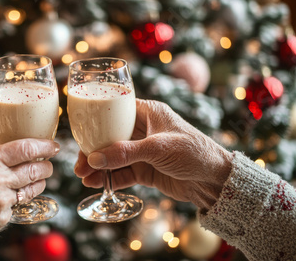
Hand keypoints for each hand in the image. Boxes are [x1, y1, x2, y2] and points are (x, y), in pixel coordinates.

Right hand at [0, 138, 59, 225]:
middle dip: (46, 165)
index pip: (27, 148)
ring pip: (32, 188)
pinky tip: (13, 196)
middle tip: (48, 162)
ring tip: (39, 178)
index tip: (53, 145)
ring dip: (40, 182)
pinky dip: (18, 199)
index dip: (45, 145)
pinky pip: (17, 205)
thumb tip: (3, 146)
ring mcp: (1, 201)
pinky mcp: (1, 218)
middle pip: (35, 169)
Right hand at [74, 99, 232, 208]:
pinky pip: (122, 172)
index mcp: (149, 113)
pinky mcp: (146, 170)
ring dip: (99, 167)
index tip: (81, 134)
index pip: (115, 112)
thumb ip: (126, 153)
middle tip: (79, 163)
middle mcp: (144, 130)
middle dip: (94, 150)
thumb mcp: (158, 149)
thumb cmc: (194, 153)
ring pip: (114, 157)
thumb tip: (95, 158)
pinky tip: (96, 184)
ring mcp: (143, 151)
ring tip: (83, 177)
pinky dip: (110, 178)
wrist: (216, 181)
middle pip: (110, 137)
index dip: (96, 122)